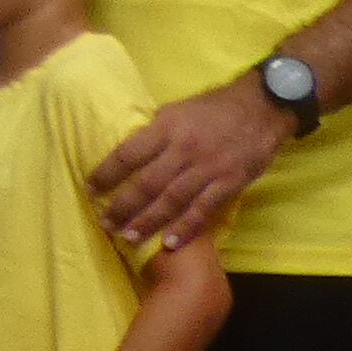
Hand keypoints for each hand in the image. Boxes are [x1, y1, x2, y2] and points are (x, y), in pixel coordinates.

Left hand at [91, 78, 288, 251]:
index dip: (107, 173)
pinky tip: (169, 243)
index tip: (89, 188)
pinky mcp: (230, 183)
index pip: (128, 154)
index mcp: (166, 127)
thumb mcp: (177, 110)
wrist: (262, 107)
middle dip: (123, 205)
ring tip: (128, 236)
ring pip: (172, 200)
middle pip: (147, 182)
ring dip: (148, 221)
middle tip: (104, 222)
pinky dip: (186, 228)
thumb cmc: (213, 108)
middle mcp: (184, 149)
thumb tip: (130, 153)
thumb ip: (156, 133)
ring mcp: (209, 168)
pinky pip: (204, 210)